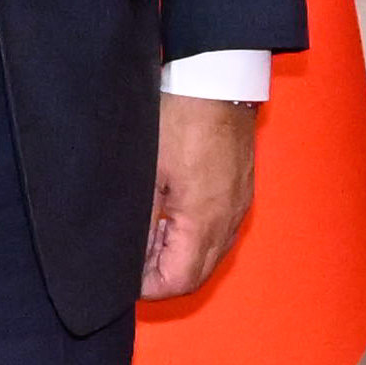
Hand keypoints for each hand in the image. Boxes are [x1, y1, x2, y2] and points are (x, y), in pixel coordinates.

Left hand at [143, 95, 257, 297]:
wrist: (219, 78)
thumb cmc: (181, 117)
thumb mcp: (147, 172)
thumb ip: (140, 222)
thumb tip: (126, 256)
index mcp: (205, 220)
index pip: (179, 281)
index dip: (148, 286)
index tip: (124, 274)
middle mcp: (229, 220)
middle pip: (197, 274)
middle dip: (163, 275)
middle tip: (131, 257)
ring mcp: (239, 205)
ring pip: (210, 254)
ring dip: (179, 255)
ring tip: (149, 232)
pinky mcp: (242, 189)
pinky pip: (220, 230)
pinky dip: (195, 236)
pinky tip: (172, 213)